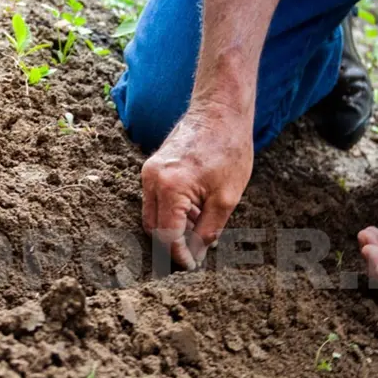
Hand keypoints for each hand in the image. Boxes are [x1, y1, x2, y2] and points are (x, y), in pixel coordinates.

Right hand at [141, 104, 253, 268]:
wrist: (220, 110)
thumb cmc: (229, 149)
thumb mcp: (227, 197)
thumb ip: (208, 230)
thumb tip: (196, 254)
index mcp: (170, 187)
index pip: (167, 235)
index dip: (179, 255)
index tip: (191, 266)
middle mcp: (152, 179)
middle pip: (154, 228)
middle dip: (172, 245)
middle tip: (194, 255)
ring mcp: (149, 172)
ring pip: (152, 215)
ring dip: (172, 229)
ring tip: (199, 231)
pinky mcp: (152, 167)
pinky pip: (155, 200)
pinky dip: (171, 212)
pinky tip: (194, 213)